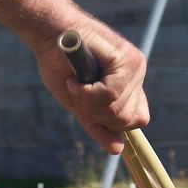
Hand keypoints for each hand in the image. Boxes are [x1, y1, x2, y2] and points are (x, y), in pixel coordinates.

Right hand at [35, 22, 149, 153]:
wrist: (50, 38)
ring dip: (88, 102)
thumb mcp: (81, 105)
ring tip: (76, 84)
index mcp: (130, 86)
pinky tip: (75, 81)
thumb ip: (99, 125)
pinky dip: (86, 94)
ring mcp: (135, 65)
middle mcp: (137, 75)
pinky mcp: (126, 57)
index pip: (135, 120)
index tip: (88, 107)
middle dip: (96, 113)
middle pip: (125, 119)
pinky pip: (110, 95)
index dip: (110, 123)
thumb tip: (118, 150)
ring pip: (117, 109)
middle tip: (78, 93)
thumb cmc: (62, 67)